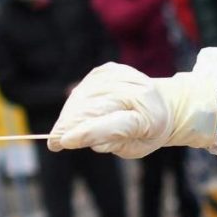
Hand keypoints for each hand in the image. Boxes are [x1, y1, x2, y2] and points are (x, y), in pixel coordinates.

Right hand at [47, 64, 216, 157]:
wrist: (162, 103)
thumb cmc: (148, 132)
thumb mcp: (135, 147)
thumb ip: (110, 143)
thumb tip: (74, 138)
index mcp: (150, 115)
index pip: (113, 125)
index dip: (85, 133)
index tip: (60, 142)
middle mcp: (136, 89)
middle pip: (93, 109)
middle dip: (69, 126)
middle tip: (54, 141)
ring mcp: (121, 76)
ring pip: (83, 97)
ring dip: (69, 115)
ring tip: (64, 131)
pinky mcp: (109, 69)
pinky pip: (83, 88)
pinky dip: (75, 103)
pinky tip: (77, 114)